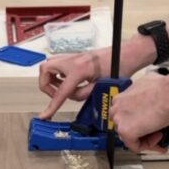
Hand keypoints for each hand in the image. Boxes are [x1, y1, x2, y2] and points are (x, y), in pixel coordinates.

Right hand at [38, 34, 159, 119]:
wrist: (125, 53)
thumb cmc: (118, 68)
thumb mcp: (101, 86)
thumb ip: (83, 93)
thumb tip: (72, 97)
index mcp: (79, 69)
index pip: (60, 91)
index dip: (51, 106)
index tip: (44, 115)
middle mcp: (72, 60)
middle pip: (45, 70)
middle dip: (46, 85)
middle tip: (57, 95)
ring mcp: (72, 56)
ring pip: (48, 65)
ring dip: (51, 78)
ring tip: (64, 88)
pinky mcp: (74, 56)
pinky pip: (57, 63)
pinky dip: (57, 73)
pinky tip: (68, 80)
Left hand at [111, 74, 168, 152]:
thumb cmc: (165, 89)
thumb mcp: (149, 84)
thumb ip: (143, 94)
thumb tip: (148, 98)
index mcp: (120, 98)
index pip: (125, 115)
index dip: (139, 121)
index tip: (150, 122)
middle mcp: (116, 109)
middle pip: (126, 126)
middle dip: (141, 131)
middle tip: (156, 132)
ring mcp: (119, 121)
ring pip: (130, 137)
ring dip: (146, 138)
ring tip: (160, 134)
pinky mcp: (126, 132)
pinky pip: (135, 146)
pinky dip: (148, 145)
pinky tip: (159, 136)